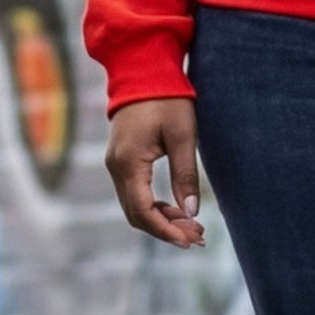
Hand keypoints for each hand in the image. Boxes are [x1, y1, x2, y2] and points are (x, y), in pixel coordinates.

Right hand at [107, 98, 205, 247]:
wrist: (144, 73)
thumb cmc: (168, 101)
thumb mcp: (184, 136)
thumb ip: (185, 174)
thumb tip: (191, 211)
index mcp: (128, 163)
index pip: (142, 210)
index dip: (165, 230)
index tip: (190, 241)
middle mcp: (116, 168)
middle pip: (136, 214)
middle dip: (166, 229)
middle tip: (198, 237)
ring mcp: (116, 165)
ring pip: (135, 205)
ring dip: (162, 219)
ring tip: (194, 227)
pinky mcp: (122, 161)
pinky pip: (135, 193)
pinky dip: (155, 205)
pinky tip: (178, 210)